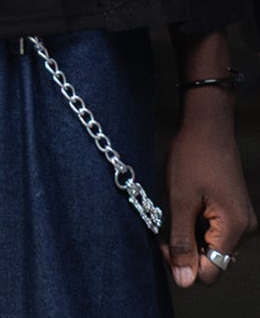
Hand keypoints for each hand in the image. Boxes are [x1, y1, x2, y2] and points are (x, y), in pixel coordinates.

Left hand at [161, 93, 257, 287]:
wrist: (207, 125)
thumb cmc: (191, 158)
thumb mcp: (180, 201)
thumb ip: (181, 242)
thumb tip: (183, 282)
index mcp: (235, 230)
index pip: (210, 272)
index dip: (183, 264)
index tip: (162, 242)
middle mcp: (245, 230)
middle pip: (212, 261)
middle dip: (185, 248)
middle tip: (164, 225)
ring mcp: (242, 220)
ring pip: (212, 246)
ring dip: (190, 235)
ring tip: (175, 210)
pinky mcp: (235, 211)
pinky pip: (215, 231)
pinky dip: (197, 225)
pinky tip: (185, 206)